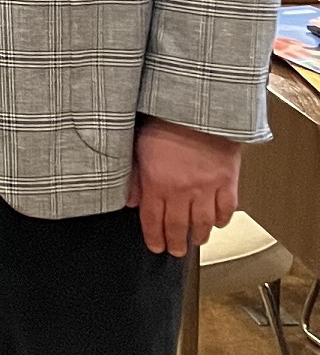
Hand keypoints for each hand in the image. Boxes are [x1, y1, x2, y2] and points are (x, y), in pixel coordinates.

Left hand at [128, 115, 241, 256]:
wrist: (197, 107)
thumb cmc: (164, 119)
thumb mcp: (136, 146)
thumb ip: (133, 176)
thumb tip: (129, 200)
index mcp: (157, 182)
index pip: (153, 220)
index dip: (154, 237)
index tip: (156, 247)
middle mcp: (182, 190)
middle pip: (178, 226)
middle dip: (175, 243)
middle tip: (175, 251)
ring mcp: (207, 187)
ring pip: (203, 222)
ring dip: (198, 236)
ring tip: (195, 241)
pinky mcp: (228, 180)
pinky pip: (226, 208)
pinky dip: (222, 219)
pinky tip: (217, 223)